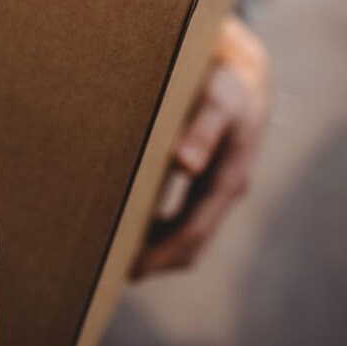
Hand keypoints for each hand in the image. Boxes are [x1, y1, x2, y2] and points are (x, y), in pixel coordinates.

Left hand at [134, 16, 268, 277]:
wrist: (241, 81)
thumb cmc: (223, 88)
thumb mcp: (214, 102)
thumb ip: (201, 131)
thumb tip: (184, 164)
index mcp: (227, 180)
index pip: (192, 230)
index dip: (162, 252)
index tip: (132, 267)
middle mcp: (222, 191)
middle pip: (190, 243)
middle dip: (156, 260)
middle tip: (111, 271)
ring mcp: (215, 191)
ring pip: (187, 233)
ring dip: (156, 248)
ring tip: (114, 254)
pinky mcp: (205, 185)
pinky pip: (183, 218)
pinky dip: (159, 229)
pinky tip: (129, 227)